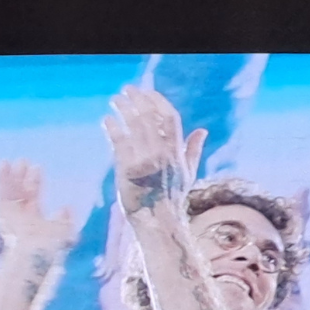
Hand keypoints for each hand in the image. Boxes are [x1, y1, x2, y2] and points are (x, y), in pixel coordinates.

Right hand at [0, 161, 74, 254]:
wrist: (35, 249)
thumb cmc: (51, 243)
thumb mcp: (64, 230)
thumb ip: (65, 219)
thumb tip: (66, 207)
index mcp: (34, 217)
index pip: (32, 195)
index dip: (34, 181)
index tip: (37, 167)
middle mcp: (20, 214)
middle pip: (18, 191)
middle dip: (21, 176)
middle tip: (23, 160)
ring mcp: (9, 213)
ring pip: (7, 190)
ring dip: (8, 176)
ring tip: (9, 161)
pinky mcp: (1, 212)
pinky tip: (2, 166)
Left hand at [102, 86, 204, 219]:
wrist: (158, 220)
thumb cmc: (172, 196)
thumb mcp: (188, 172)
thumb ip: (193, 149)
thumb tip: (203, 130)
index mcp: (177, 153)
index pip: (170, 118)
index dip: (158, 101)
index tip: (148, 92)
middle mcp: (162, 154)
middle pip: (149, 117)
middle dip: (137, 99)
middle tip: (127, 90)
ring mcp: (144, 160)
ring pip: (133, 125)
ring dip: (123, 108)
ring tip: (116, 100)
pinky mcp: (127, 168)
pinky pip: (118, 141)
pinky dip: (112, 127)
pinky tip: (107, 119)